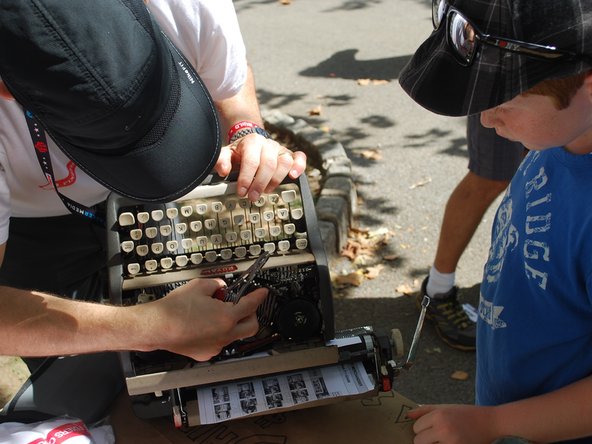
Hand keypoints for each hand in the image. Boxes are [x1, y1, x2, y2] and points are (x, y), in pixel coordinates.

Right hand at [149, 278, 267, 360]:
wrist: (156, 327)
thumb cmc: (174, 309)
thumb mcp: (199, 286)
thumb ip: (216, 284)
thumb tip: (221, 286)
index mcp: (226, 317)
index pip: (251, 305)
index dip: (259, 297)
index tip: (262, 293)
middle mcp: (224, 335)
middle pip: (251, 327)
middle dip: (251, 315)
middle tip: (244, 305)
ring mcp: (215, 346)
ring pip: (235, 336)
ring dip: (233, 324)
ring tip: (219, 313)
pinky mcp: (205, 353)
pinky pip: (220, 343)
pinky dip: (219, 334)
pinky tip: (207, 325)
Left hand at [214, 133, 306, 200]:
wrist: (251, 144)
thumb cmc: (240, 153)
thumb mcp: (226, 154)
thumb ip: (221, 161)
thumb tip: (223, 170)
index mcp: (252, 142)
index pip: (251, 161)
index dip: (246, 178)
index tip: (242, 192)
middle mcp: (268, 144)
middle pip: (269, 164)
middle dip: (260, 184)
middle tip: (252, 197)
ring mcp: (280, 149)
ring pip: (285, 162)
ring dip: (276, 180)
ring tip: (266, 190)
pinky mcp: (290, 155)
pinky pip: (299, 157)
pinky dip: (299, 166)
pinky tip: (294, 176)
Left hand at [408, 404, 496, 443]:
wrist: (491, 422)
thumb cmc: (466, 413)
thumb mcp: (445, 407)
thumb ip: (425, 410)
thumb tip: (408, 415)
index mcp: (439, 415)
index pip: (416, 427)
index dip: (421, 428)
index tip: (429, 427)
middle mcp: (443, 429)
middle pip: (418, 441)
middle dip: (424, 439)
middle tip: (435, 436)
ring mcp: (451, 443)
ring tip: (444, 439)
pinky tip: (450, 442)